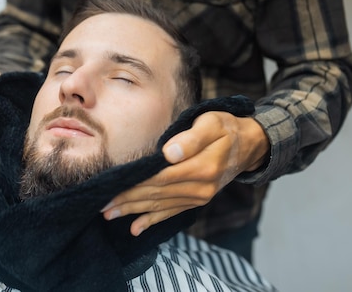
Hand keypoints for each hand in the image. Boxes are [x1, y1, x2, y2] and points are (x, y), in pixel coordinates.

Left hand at [101, 111, 268, 235]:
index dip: (136, 184)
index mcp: (202, 167)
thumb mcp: (212, 123)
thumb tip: (170, 153)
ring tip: (109, 215)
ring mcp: (199, 196)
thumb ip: (192, 138)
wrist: (249, 144)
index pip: (161, 178)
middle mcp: (201, 188)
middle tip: (102, 205)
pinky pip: (172, 213)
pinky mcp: (197, 200)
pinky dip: (153, 221)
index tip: (113, 186)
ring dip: (134, 212)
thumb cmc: (226, 128)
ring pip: (161, 206)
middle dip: (128, 200)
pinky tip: (135, 228)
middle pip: (157, 195)